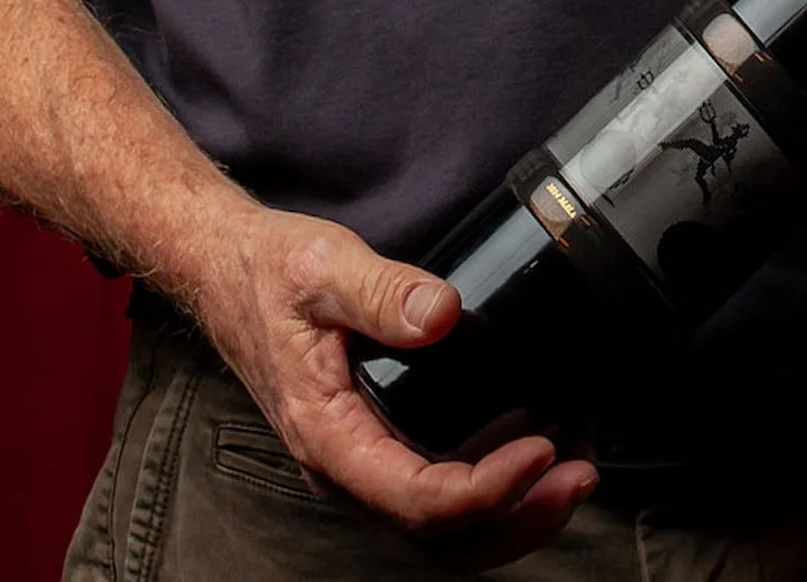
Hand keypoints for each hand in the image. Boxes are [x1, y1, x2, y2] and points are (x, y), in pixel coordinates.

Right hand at [186, 201, 596, 570]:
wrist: (227, 274)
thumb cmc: (269, 273)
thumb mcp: (321, 267)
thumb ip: (381, 290)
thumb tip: (443, 313)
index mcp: (328, 436)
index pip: (416, 499)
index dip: (485, 489)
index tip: (541, 449)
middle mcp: (343, 469)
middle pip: (439, 540)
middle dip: (518, 519)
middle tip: (580, 475)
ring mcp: (358, 466)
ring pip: (440, 535)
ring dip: (512, 517)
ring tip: (573, 473)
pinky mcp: (373, 451)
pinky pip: (432, 502)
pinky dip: (489, 497)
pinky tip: (531, 458)